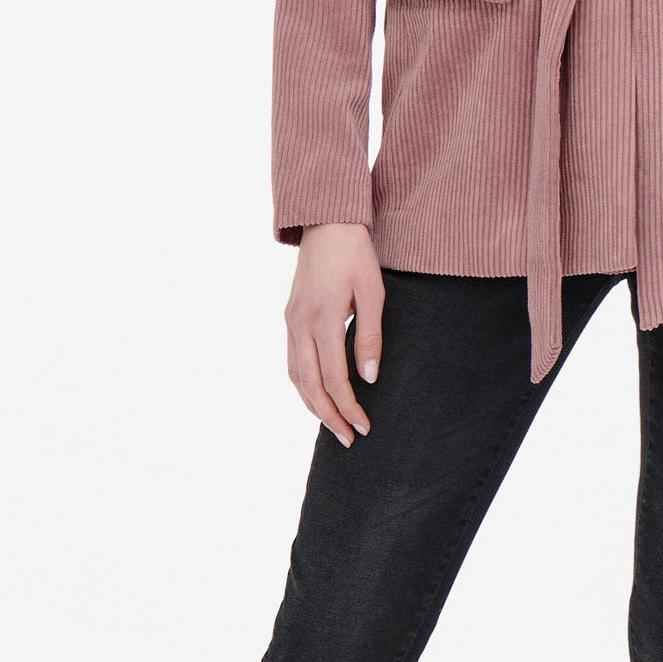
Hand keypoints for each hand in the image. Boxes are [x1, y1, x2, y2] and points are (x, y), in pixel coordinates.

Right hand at [284, 223, 384, 446]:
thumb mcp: (373, 291)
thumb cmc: (356, 253)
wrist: (327, 222)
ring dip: (312, 405)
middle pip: (310, 385)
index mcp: (323, 318)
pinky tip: (316, 394)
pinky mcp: (289, 316)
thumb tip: (369, 377)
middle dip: (329, 416)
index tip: (363, 426)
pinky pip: (291, 360)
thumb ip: (370, 335)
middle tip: (348, 439)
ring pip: (295, 376)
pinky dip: (302, 384)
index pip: (334, 377)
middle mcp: (300, 324)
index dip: (348, 406)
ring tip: (333, 425)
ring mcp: (290, 321)